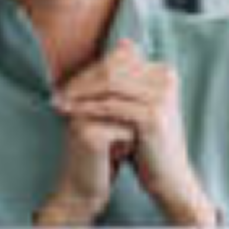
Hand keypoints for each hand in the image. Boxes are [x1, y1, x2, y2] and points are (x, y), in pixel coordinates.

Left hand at [50, 40, 216, 227]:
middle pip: (112, 68)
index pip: (118, 58)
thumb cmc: (148, 144)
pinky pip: (110, 105)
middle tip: (58, 92)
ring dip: (79, 92)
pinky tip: (70, 113)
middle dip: (81, 80)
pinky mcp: (152, 116)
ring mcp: (161, 96)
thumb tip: (110, 50)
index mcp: (163, 72)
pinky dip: (86, 107)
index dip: (90, 70)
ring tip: (59, 102)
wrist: (170, 178)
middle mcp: (165, 78)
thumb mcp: (139, 106)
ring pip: (109, 83)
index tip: (67, 85)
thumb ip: (127, 81)